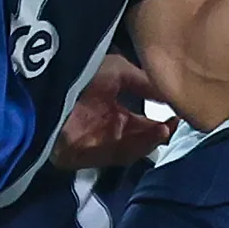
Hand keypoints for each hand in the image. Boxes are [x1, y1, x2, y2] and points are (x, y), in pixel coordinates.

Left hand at [50, 52, 174, 169]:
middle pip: (139, 137)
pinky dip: (140, 145)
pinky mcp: (89, 156)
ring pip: (133, 147)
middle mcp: (105, 128)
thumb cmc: (81, 75)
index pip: (142, 120)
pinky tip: (157, 132)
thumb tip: (172, 92)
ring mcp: (97, 144)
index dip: (161, 117)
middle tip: (179, 122)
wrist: (48, 89)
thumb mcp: (118, 70)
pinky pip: (120, 154)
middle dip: (160, 131)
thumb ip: (145, 83)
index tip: (180, 111)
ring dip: (153, 138)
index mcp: (110, 109)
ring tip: (170, 126)